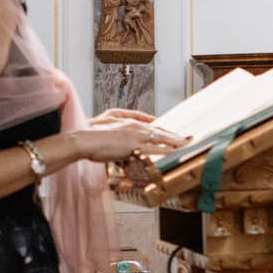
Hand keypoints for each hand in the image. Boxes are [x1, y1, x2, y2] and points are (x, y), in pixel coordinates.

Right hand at [71, 111, 186, 164]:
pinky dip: (166, 148)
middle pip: (160, 130)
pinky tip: (175, 150)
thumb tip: (127, 148)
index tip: (173, 133)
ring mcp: (135, 135)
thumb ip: (118, 135)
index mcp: (128, 122)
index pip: (151, 126)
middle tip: (189, 137)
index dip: (164, 130)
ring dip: (175, 141)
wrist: (83, 139)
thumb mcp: (106, 133)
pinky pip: (155, 147)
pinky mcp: (134, 144)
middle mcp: (134, 126)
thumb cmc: (91, 137)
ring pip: (161, 137)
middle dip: (175, 135)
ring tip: (188, 143)